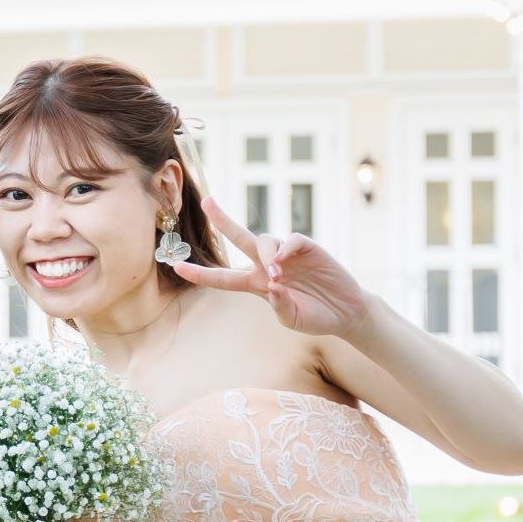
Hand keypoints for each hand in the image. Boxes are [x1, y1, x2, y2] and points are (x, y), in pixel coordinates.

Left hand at [172, 196, 371, 336]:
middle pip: (239, 239)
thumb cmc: (315, 317)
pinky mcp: (308, 248)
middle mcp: (267, 265)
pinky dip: (286, 247)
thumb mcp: (293, 319)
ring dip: (266, 254)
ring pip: (264, 240)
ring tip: (277, 273)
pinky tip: (286, 260)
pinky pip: (291, 239)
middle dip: (222, 220)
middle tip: (207, 202)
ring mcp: (287, 255)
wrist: (346, 312)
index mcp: (256, 284)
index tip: (176, 266)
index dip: (200, 272)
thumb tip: (273, 285)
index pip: (222, 277)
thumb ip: (280, 306)